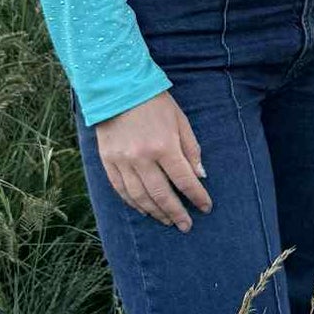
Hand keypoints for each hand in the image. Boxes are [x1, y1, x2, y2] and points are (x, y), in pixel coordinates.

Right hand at [94, 90, 211, 232]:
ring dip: (155, 212)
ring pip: (140, 197)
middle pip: (162, 195)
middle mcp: (142, 158)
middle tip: (186, 226)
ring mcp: (122, 161)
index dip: (197, 197)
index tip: (206, 208)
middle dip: (176, 213)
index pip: (185, 180)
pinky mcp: (107, 161)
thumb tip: (200, 176)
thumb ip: (191, 149)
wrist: (118, 87)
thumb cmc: (155, 103)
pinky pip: (121, 190)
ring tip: (166, 221)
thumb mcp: (180, 120)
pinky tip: (143, 210)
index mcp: (164, 146)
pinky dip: (133, 203)